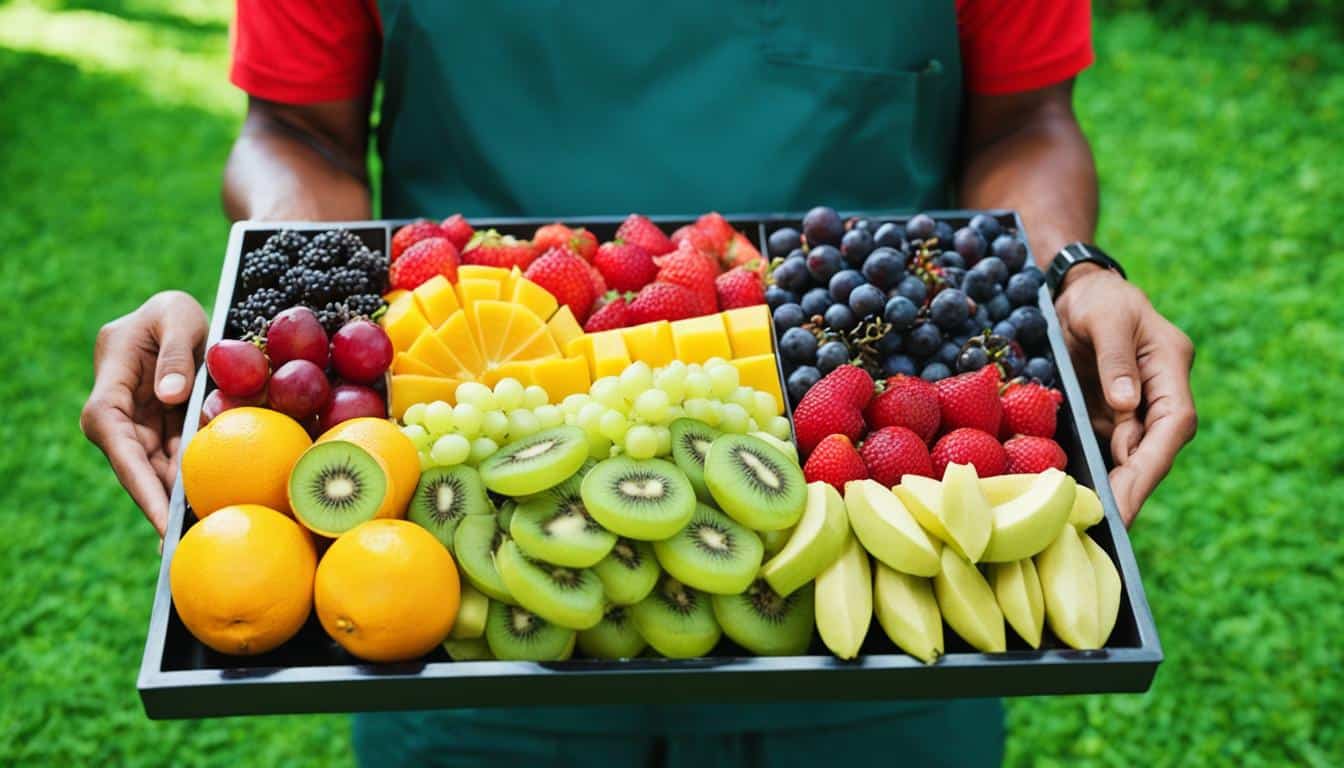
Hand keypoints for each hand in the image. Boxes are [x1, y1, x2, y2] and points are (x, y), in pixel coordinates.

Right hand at [81, 291, 207, 535]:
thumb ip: (176, 352)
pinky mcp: (162, 431)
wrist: (174, 315)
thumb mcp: (176, 315)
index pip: (117, 443)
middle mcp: (119, 414)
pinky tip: (214, 504)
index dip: (138, 484)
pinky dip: (194, 479)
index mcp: (111, 387)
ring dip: (179, 498)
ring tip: (206, 529)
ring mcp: (140, 426)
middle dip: (161, 506)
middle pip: (138, 468)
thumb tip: (172, 396)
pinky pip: (178, 459)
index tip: (161, 517)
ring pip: (158, 470)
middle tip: (190, 540)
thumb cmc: (171, 310)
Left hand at [1053, 265, 1196, 524]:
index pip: (1173, 424)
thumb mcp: (1105, 317)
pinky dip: (1095, 473)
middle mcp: (1159, 395)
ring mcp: (1136, 409)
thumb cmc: (1098, 298)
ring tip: (1088, 522)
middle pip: (1154, 450)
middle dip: (1132, 489)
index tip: (1128, 497)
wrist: (1079, 293)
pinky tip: (1075, 498)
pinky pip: (1106, 451)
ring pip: (1131, 458)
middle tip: (1107, 526)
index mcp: (1170, 368)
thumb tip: (1128, 405)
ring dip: (1114, 489)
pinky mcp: (1111, 417)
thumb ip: (1116, 359)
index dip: (1152, 465)